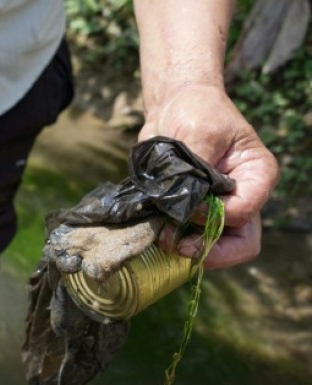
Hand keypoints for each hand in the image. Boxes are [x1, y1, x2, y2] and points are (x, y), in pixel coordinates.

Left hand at [140, 83, 278, 268]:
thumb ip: (196, 170)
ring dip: (187, 247)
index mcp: (257, 176)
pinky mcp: (194, 212)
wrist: (175, 107)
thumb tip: (184, 203)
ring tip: (161, 234)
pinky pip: (190, 238)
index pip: (244, 213)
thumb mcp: (201, 132)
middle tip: (177, 244)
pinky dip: (173, 240)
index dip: (214, 217)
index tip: (188, 206)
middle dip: (209, 251)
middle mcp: (243, 197)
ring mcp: (219, 208)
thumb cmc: (197, 111)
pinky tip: (155, 228)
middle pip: (240, 244)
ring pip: (215, 247)